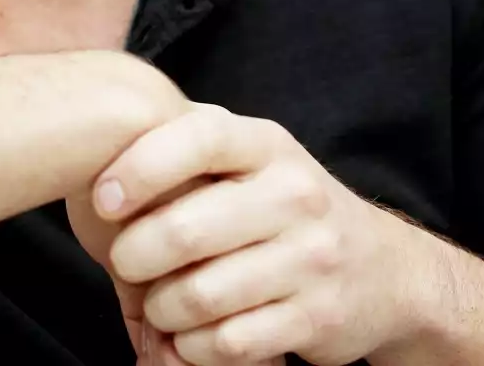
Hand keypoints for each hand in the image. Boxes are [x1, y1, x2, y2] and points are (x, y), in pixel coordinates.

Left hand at [77, 103, 425, 365]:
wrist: (387, 271)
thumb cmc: (288, 213)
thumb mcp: (255, 164)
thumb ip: (189, 151)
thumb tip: (96, 154)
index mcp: (269, 146)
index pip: (199, 138)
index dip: (141, 166)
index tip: (104, 199)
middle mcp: (295, 195)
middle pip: (184, 229)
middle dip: (133, 257)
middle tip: (127, 264)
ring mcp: (311, 258)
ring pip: (197, 296)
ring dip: (161, 310)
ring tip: (161, 304)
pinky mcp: (316, 318)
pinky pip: (225, 343)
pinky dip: (193, 348)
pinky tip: (193, 336)